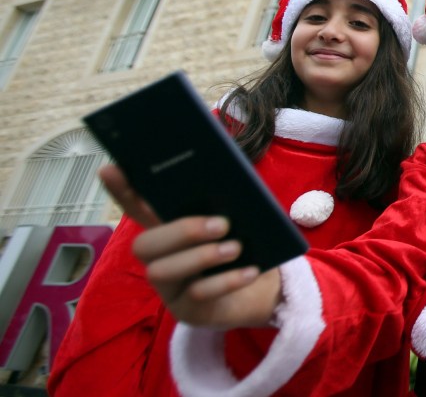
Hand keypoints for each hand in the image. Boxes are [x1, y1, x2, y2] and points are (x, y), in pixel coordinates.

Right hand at [99, 165, 281, 328]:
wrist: (260, 291)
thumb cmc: (242, 248)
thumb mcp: (236, 223)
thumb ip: (222, 204)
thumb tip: (225, 180)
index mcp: (168, 229)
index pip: (137, 208)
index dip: (122, 192)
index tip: (108, 169)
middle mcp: (160, 259)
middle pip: (144, 245)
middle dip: (181, 231)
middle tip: (222, 224)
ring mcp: (169, 288)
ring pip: (162, 272)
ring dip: (203, 256)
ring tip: (236, 247)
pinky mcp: (187, 311)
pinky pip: (198, 296)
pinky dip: (226, 281)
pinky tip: (250, 270)